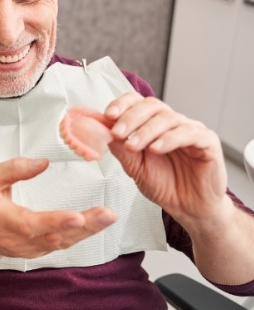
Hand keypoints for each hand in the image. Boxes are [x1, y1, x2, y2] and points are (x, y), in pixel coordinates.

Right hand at [0, 157, 115, 259]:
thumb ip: (14, 168)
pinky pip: (64, 243)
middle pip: (56, 236)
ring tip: (108, 216)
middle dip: (85, 226)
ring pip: (64, 242)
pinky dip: (83, 234)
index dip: (56, 221)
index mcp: (6, 221)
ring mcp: (33, 248)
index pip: (32, 224)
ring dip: (89, 230)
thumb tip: (42, 162)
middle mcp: (21, 239)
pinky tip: (98, 223)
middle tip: (107, 214)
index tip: (77, 216)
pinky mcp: (41, 250)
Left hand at [104, 92, 227, 221]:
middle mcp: (172, 122)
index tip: (107, 115)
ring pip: (168, 118)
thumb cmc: (164, 184)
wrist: (188, 208)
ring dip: (146, 131)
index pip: (137, 102)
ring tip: (132, 145)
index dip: (122, 104)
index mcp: (152, 124)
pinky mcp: (208, 142)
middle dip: (131, 118)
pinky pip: (190, 133)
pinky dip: (169, 139)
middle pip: (152, 106)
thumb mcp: (134, 167)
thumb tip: (102, 131)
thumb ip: (120, 148)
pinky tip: (156, 149)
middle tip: (117, 133)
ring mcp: (191, 130)